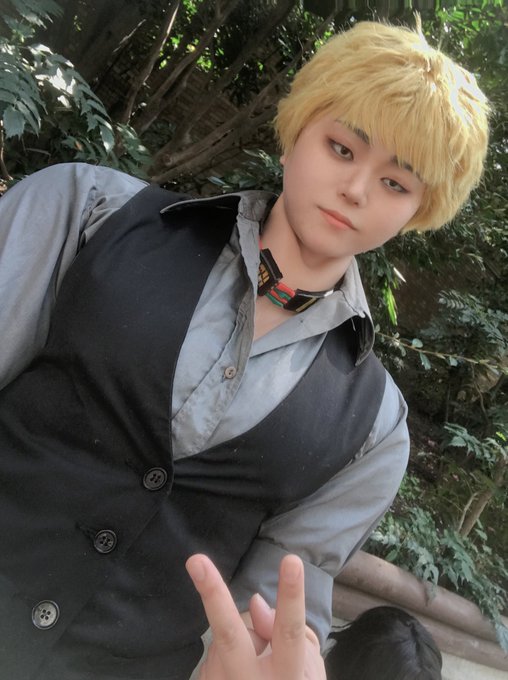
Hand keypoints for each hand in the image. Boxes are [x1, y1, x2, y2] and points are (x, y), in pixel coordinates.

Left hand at [186, 553, 325, 679]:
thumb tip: (257, 603)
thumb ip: (291, 633)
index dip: (290, 596)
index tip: (291, 560)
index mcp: (287, 679)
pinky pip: (217, 654)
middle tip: (195, 560)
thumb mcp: (310, 670)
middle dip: (212, 594)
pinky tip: (242, 675)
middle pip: (230, 634)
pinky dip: (230, 655)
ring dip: (244, 639)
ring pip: (228, 638)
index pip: (289, 632)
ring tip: (260, 667)